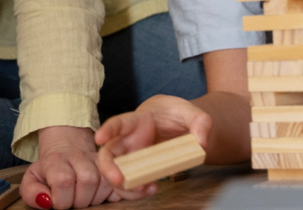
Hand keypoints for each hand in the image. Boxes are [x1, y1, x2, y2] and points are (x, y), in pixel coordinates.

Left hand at [21, 126, 119, 208]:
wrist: (65, 154)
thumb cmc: (47, 173)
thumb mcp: (31, 181)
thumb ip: (32, 193)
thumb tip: (47, 201)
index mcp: (56, 160)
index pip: (64, 180)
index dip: (61, 199)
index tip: (56, 201)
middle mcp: (79, 156)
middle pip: (88, 180)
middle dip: (79, 200)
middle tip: (72, 201)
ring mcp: (98, 159)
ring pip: (105, 181)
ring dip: (95, 198)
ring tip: (84, 198)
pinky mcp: (113, 164)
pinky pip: (118, 183)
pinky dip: (111, 194)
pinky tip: (99, 195)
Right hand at [94, 95, 211, 196]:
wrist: (176, 123)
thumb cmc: (177, 114)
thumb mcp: (192, 112)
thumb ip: (200, 122)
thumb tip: (202, 143)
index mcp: (137, 120)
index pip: (118, 123)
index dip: (107, 130)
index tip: (99, 138)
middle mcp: (128, 139)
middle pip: (108, 154)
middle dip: (108, 169)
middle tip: (119, 180)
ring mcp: (130, 156)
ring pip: (116, 173)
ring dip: (125, 186)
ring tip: (147, 188)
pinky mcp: (137, 169)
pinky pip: (130, 182)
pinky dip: (137, 190)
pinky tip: (152, 187)